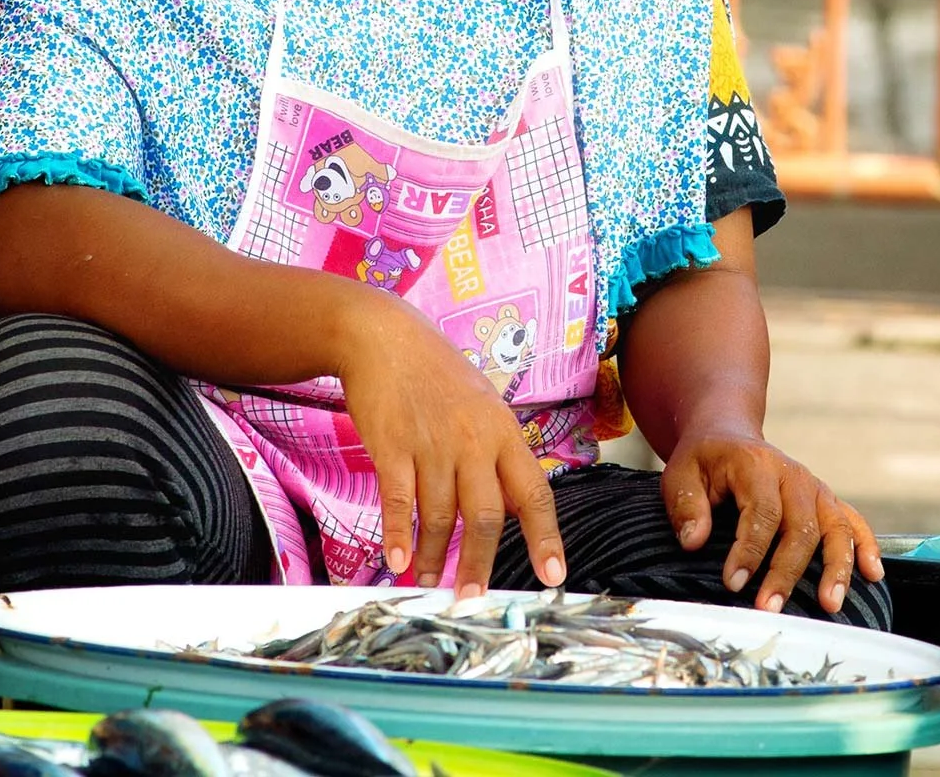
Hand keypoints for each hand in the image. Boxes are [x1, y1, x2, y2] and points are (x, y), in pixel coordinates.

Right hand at [327, 287, 563, 597]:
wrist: (385, 338)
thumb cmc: (438, 376)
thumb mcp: (483, 407)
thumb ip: (496, 456)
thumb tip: (508, 508)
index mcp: (505, 433)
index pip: (534, 494)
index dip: (546, 538)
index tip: (553, 576)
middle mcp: (474, 442)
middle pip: (486, 516)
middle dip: (480, 563)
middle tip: (472, 600)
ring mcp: (433, 445)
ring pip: (440, 517)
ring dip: (433, 557)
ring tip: (428, 583)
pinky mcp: (393, 447)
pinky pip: (399, 501)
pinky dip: (398, 535)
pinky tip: (398, 561)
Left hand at [662, 429, 883, 615]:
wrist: (728, 436)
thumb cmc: (704, 462)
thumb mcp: (680, 474)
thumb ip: (686, 506)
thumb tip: (694, 542)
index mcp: (757, 465)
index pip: (761, 512)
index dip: (750, 550)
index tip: (733, 583)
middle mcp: (794, 476)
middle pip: (801, 527)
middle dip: (786, 572)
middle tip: (768, 608)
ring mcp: (815, 489)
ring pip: (836, 528)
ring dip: (836, 568)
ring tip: (830, 604)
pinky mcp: (827, 501)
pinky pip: (854, 522)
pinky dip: (867, 547)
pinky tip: (875, 575)